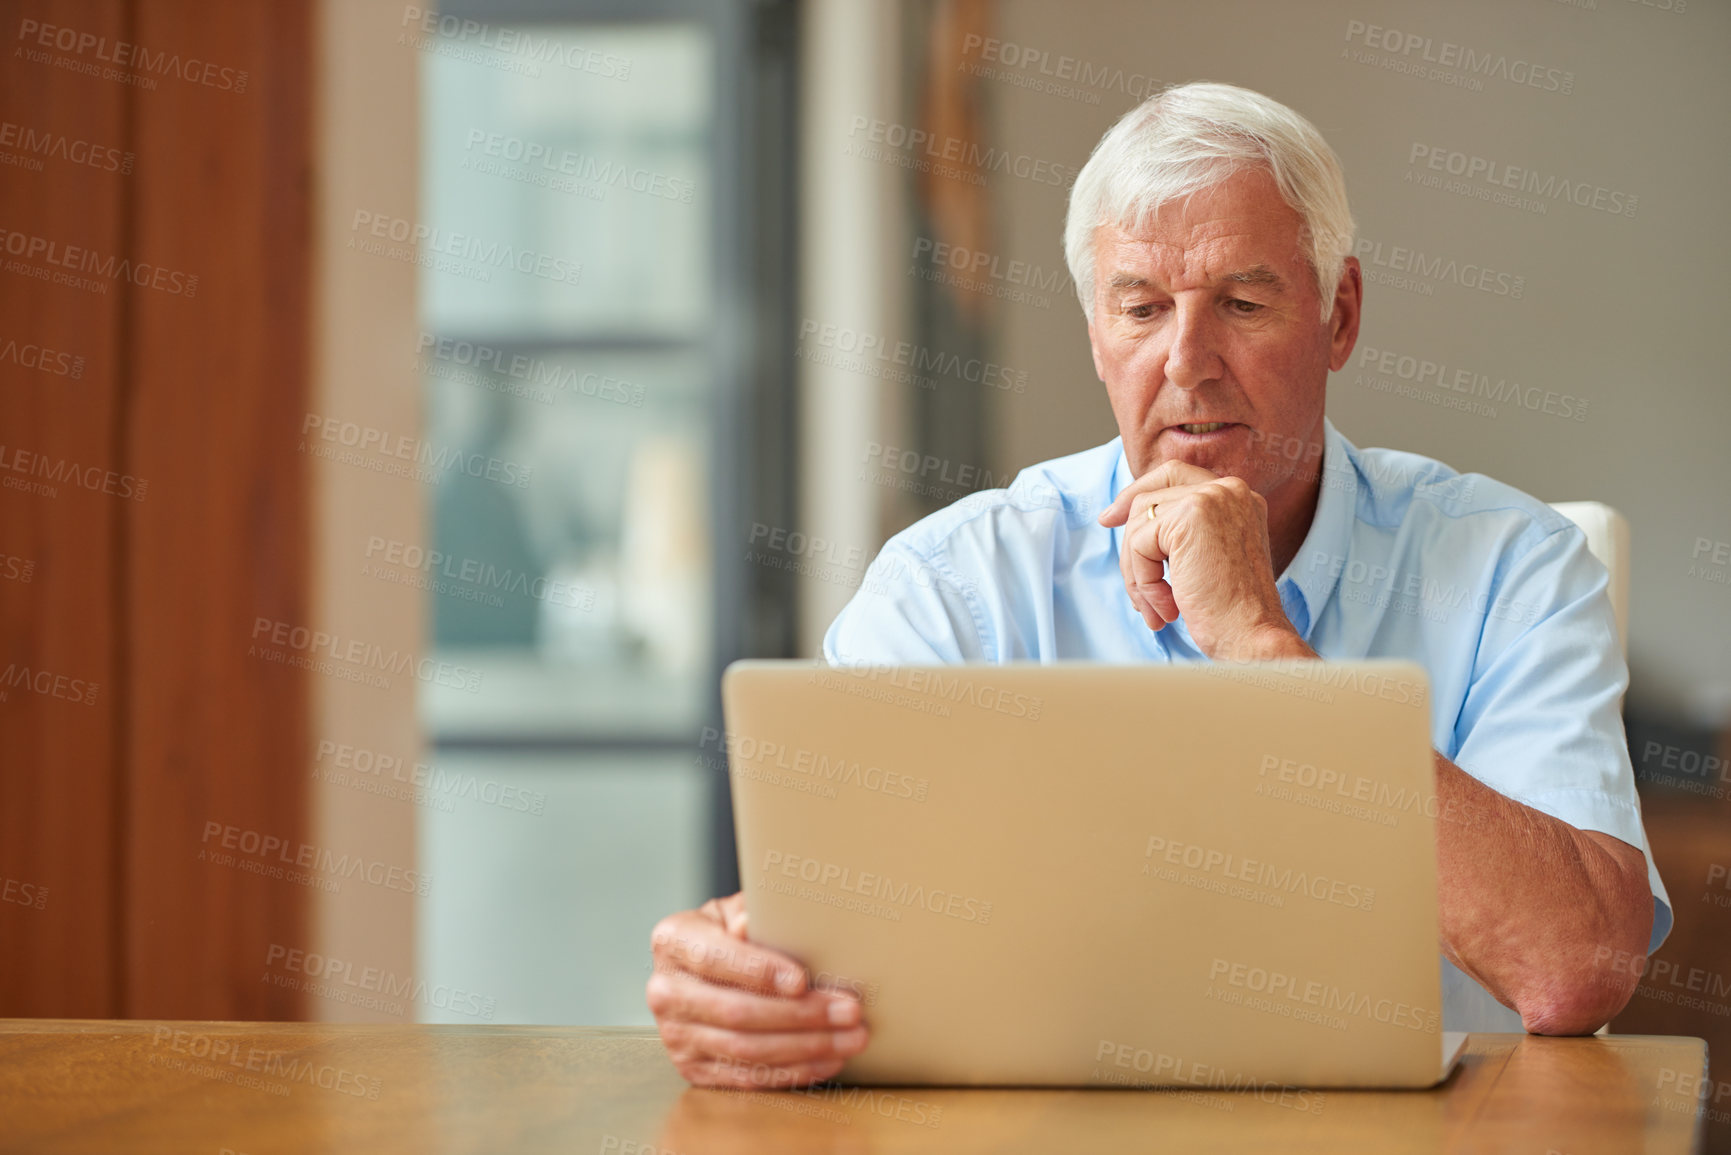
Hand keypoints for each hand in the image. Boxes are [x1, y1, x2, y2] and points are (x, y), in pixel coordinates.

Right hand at [647, 892, 868, 1087]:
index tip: (802, 979)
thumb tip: (750, 923)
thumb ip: (748, 914)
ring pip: (747, 1050)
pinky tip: (828, 1059)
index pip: (714, 958)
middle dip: (800, 1014)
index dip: (759, 971)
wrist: (702, 967)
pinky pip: (748, 1077)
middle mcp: (665, 991)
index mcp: (672, 941)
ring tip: (851, 1037)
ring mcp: (676, 1035)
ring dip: (807, 1047)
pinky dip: (793, 1071)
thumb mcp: (736, 910)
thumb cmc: (731, 932)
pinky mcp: (693, 1068)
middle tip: (849, 1010)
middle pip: (735, 1012)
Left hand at [1097, 460, 1308, 660]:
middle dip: (1130, 543)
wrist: (1254, 636)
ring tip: (1157, 609)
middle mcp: (1228, 489)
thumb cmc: (1232, 611)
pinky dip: (1143, 582)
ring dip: (1138, 573)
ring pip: (1139, 524)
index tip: (1111, 517)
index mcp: (1238, 497)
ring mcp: (1211, 498)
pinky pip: (1139, 544)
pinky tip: (1167, 609)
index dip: (1138, 491)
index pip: (1174, 475)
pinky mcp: (1190, 516)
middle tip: (1131, 585)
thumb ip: (1182, 531)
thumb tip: (1123, 516)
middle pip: (1149, 498)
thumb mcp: (1210, 558)